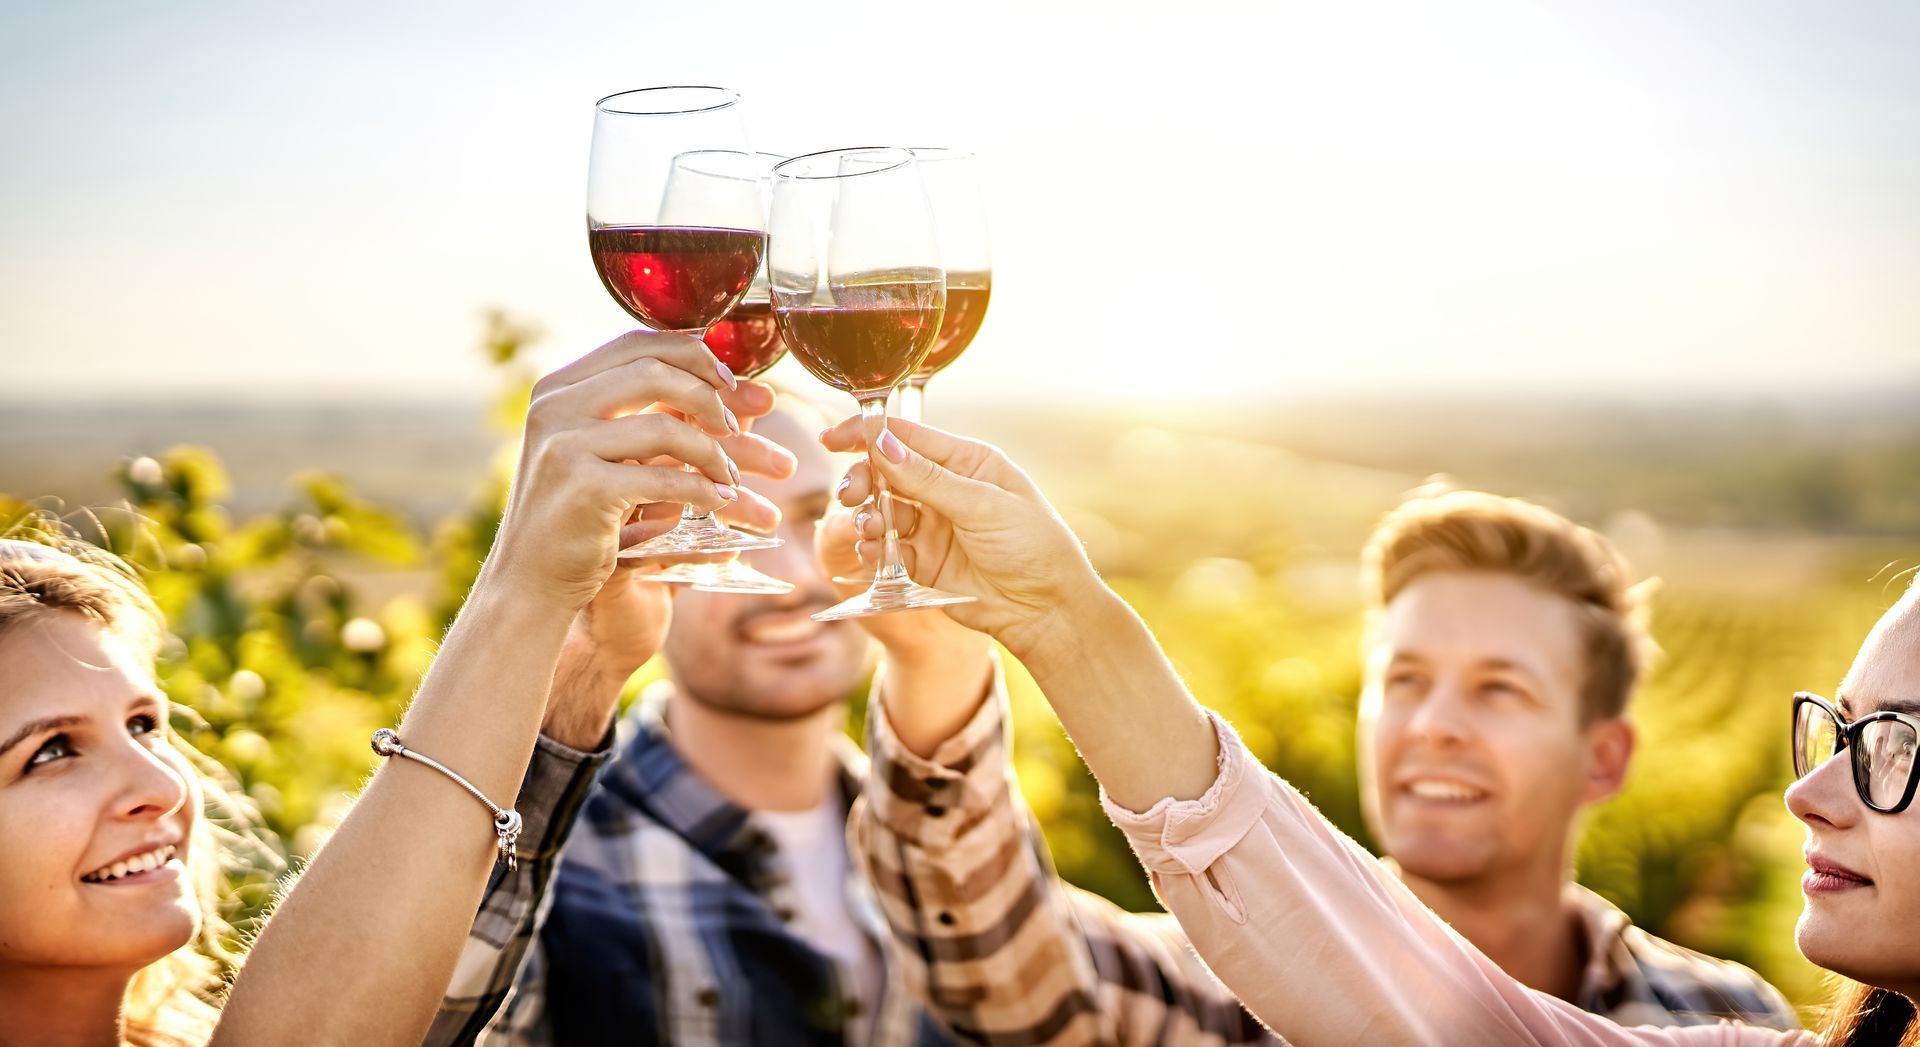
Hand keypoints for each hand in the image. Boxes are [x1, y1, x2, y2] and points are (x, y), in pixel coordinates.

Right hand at [484, 331, 791, 615]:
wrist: (531, 580)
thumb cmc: (576, 515)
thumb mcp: (600, 451)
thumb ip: (642, 413)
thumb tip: (727, 380)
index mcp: (558, 388)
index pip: (636, 344)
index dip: (693, 355)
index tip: (733, 381)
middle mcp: (554, 407)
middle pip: (654, 373)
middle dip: (710, 398)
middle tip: (738, 428)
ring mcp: (565, 445)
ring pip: (665, 428)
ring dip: (713, 453)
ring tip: (733, 478)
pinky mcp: (585, 488)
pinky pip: (665, 479)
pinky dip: (703, 490)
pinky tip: (721, 501)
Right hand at [819, 417, 1106, 660]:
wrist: (1046, 610)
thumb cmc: (1032, 546)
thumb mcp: (982, 505)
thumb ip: (928, 477)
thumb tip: (882, 442)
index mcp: (968, 461)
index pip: (909, 436)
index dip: (869, 434)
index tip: (833, 439)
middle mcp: (948, 489)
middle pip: (889, 472)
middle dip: (864, 480)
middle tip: (852, 496)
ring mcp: (935, 526)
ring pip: (884, 510)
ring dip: (870, 516)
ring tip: (870, 529)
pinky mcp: (926, 561)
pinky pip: (889, 548)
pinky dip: (876, 548)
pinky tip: (875, 553)